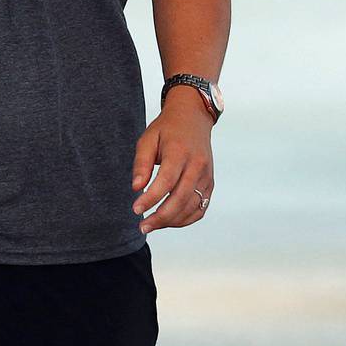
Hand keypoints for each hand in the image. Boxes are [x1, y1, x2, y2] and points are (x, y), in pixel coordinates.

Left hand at [132, 97, 215, 233]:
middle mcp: (197, 166)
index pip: (166, 181)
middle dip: (160, 217)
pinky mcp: (210, 184)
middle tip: (142, 226)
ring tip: (151, 225)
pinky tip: (169, 221)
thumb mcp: (148, 139)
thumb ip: (141, 163)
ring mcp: (207, 176)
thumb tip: (136, 188)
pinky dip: (185, 219)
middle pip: (181, 198)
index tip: (136, 210)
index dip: (151, 198)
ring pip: (192, 207)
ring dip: (171, 221)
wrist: (194, 119)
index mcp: (180, 152)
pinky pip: (200, 208)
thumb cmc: (167, 130)